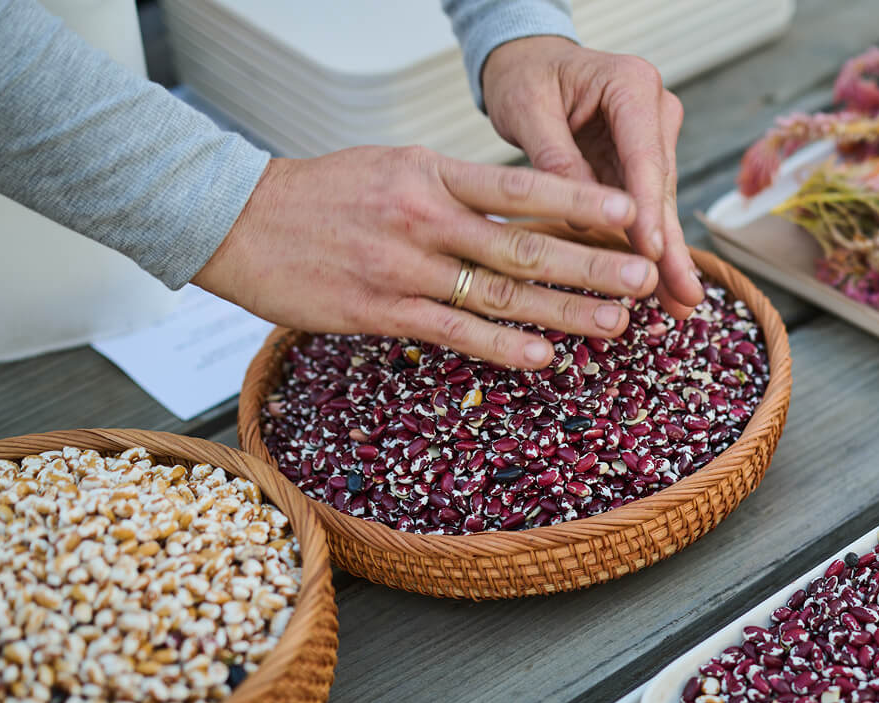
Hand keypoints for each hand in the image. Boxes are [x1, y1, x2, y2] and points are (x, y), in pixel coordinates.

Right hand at [193, 146, 659, 368]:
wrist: (234, 219)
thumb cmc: (322, 194)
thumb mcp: (392, 168)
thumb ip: (455, 189)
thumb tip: (525, 209)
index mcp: (430, 171)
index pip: (519, 186)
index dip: (579, 200)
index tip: (630, 211)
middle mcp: (423, 217)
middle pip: (523, 243)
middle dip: (591, 262)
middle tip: (644, 275)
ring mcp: (402, 267)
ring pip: (498, 292)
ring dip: (562, 310)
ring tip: (615, 323)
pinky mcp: (379, 310)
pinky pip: (453, 332)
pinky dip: (502, 346)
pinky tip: (544, 357)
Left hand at [481, 36, 703, 317]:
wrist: (529, 64)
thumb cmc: (525, 77)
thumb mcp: (526, 109)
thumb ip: (555, 158)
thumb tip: (581, 216)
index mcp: (630, 84)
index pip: (644, 155)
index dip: (648, 208)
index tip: (651, 252)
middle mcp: (654, 109)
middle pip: (661, 187)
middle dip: (669, 245)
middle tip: (683, 296)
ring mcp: (654, 137)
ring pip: (660, 205)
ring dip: (666, 256)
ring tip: (679, 303)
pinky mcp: (643, 163)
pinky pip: (646, 210)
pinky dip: (649, 247)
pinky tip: (664, 285)